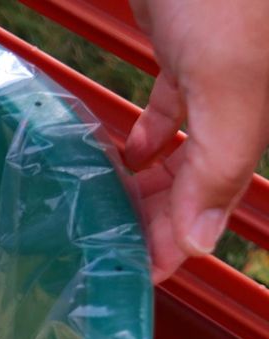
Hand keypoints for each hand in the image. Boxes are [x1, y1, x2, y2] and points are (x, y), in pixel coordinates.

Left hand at [126, 0, 268, 282]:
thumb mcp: (230, 76)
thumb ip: (222, 157)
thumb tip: (201, 241)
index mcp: (258, 111)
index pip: (222, 194)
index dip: (181, 239)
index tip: (139, 275)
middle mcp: (245, 94)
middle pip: (203, 174)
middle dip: (159, 215)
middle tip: (111, 248)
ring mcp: (217, 65)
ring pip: (187, 142)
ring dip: (150, 180)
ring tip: (111, 209)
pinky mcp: (187, 38)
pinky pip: (172, 101)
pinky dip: (147, 131)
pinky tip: (123, 152)